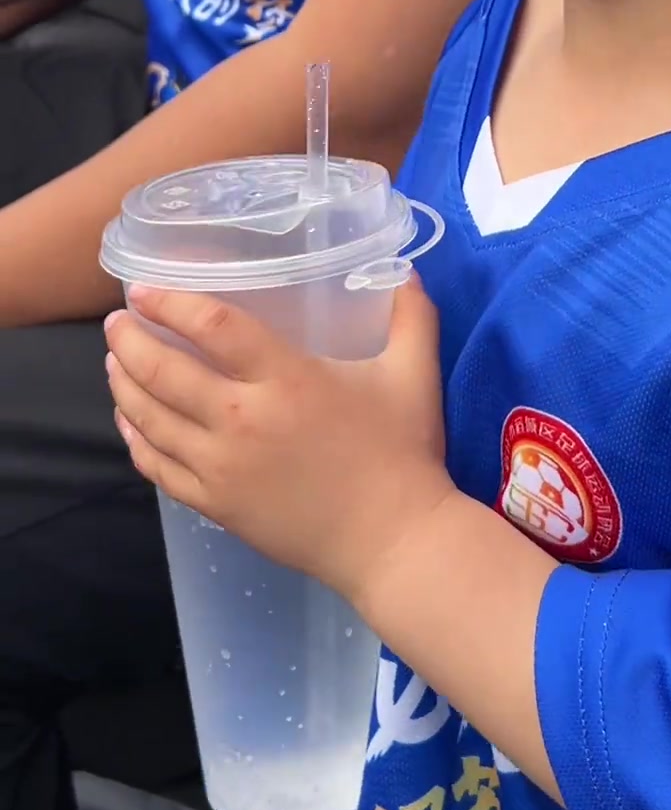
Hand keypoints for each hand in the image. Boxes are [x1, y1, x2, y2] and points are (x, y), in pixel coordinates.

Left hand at [105, 277, 455, 608]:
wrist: (393, 541)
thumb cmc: (403, 453)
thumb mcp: (415, 374)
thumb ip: (412, 315)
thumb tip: (404, 269)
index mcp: (287, 379)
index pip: (213, 326)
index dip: (171, 302)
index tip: (143, 289)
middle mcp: (243, 419)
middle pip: (165, 371)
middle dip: (130, 341)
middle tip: (116, 322)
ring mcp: (223, 467)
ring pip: (151, 419)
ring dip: (125, 386)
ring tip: (115, 363)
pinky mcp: (217, 505)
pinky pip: (159, 467)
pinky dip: (135, 440)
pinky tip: (129, 421)